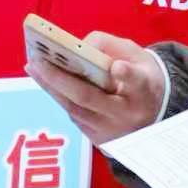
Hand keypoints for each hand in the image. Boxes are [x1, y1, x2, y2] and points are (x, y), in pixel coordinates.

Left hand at [25, 31, 167, 146]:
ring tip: (33, 66)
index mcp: (145, 90)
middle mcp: (128, 114)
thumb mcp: (139, 58)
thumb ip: (113, 48)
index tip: (117, 66)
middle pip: (90, 98)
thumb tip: (77, 47)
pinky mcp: (98, 141)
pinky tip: (44, 79)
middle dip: (61, 79)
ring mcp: (111, 131)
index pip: (137, 84)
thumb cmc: (142, 78)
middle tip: (39, 61)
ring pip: (75, 110)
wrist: (154, 118)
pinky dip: (58, 97)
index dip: (126, 75)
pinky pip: (74, 116)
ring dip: (51, 88)